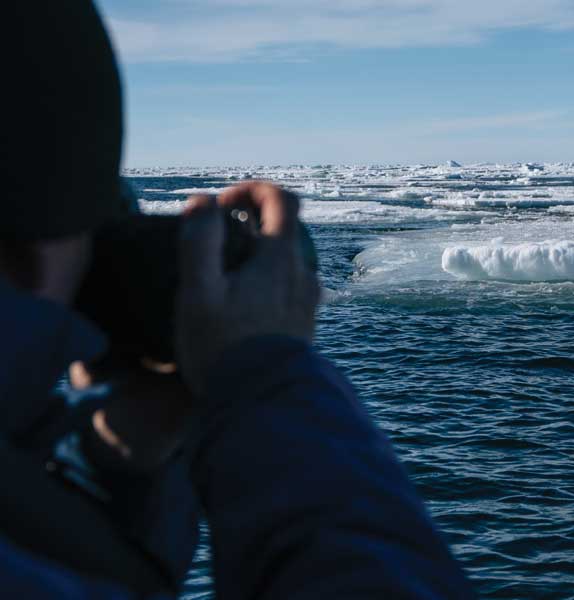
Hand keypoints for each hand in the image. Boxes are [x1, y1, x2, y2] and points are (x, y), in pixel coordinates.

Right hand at [175, 182, 319, 397]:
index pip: (283, 199)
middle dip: (250, 220)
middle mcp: (303, 275)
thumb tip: (202, 201)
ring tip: (224, 275)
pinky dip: (267, 279)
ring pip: (287, 259)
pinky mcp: (304, 324)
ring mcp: (307, 300)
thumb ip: (199, 242)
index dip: (252, 189)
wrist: (262, 405)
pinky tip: (241, 304)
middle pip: (286, 228)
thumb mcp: (199, 293)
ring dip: (258, 253)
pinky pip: (289, 286)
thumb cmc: (224, 348)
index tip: (222, 206)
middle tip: (215, 238)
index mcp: (281, 259)